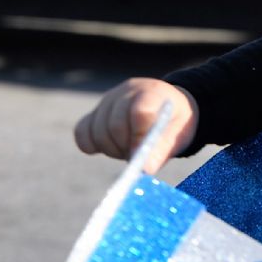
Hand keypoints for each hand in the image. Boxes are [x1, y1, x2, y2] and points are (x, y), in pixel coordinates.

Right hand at [73, 78, 198, 173]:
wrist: (167, 109)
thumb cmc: (174, 123)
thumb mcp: (179, 134)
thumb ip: (162, 149)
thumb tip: (144, 170)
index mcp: (153, 93)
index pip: (139, 112)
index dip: (138, 137)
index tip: (140, 157)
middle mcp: (127, 92)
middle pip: (115, 126)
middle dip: (126, 148)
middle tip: (139, 154)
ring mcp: (108, 100)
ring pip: (98, 132)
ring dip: (113, 149)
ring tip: (130, 147)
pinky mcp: (94, 112)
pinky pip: (82, 132)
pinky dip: (92, 146)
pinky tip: (111, 146)